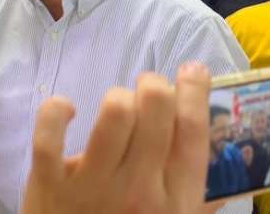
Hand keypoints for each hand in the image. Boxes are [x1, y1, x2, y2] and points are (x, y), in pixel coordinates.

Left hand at [20, 62, 212, 213]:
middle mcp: (140, 190)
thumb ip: (196, 195)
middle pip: (156, 111)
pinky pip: (50, 135)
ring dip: (116, 97)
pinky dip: (55, 111)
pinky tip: (66, 109)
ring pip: (115, 114)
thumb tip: (219, 151)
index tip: (191, 70)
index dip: (195, 93)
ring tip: (115, 107)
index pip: (194, 134)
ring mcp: (95, 186)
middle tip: (147, 89)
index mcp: (175, 199)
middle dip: (154, 86)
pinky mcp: (51, 183)